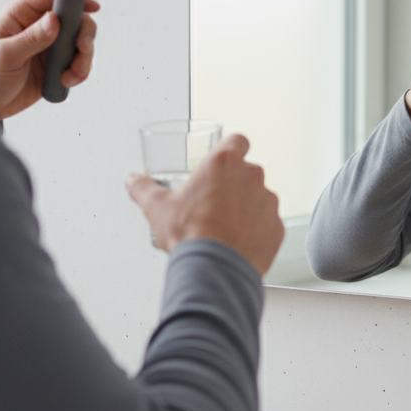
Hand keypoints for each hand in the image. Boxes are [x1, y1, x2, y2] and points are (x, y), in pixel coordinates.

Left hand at [0, 0, 99, 119]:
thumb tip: (53, 20)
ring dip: (83, 57)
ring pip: (80, 41)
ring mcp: (50, 45)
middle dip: (84, 33)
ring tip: (71, 74)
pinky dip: (79, 71)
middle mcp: (39, 26)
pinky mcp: (56, 64)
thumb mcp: (5, 55)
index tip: (92, 7)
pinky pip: (78, 61)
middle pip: (75, 17)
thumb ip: (31, 38)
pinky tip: (65, 80)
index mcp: (22, 14)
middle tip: (82, 48)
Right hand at [125, 134, 283, 276]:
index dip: (230, 149)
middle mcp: (252, 177)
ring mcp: (268, 202)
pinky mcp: (277, 226)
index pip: (238, 140)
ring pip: (259, 196)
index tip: (222, 161)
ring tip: (224, 225)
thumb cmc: (192, 235)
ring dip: (246, 205)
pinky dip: (256, 228)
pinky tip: (237, 240)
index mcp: (224, 162)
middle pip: (247, 170)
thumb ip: (143, 188)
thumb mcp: (157, 207)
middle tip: (214, 200)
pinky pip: (268, 221)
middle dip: (233, 182)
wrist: (216, 269)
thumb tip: (133, 180)